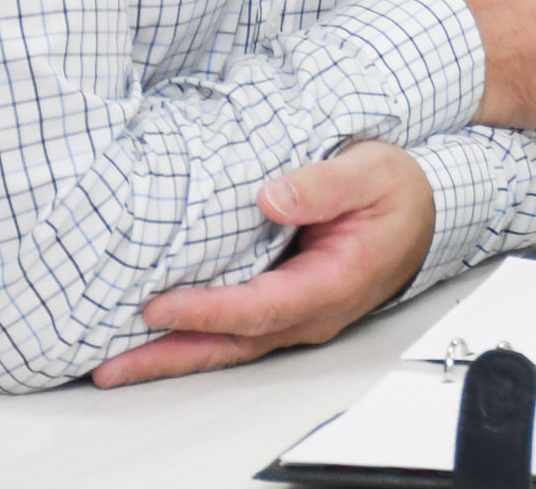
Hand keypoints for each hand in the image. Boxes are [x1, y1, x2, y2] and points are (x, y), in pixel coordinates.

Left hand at [93, 140, 436, 386]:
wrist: (423, 211)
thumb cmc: (398, 191)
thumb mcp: (372, 171)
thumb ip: (324, 184)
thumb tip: (272, 197)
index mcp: (333, 282)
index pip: (261, 307)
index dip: (208, 311)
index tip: (159, 306)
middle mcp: (311, 311)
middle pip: (234, 343)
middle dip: (171, 356)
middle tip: (112, 365)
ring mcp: (297, 315)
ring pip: (229, 345)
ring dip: (173, 356)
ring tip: (115, 365)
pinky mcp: (283, 305)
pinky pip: (234, 331)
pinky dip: (192, 340)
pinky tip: (156, 339)